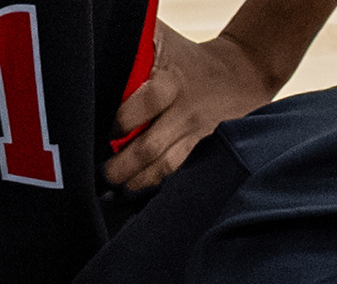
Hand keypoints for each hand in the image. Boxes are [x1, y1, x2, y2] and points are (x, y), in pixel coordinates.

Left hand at [103, 27, 281, 191]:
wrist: (235, 76)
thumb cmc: (188, 59)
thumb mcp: (164, 42)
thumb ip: (136, 46)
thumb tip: (101, 43)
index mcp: (174, 83)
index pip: (147, 103)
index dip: (122, 122)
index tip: (105, 130)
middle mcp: (184, 112)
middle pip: (151, 147)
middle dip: (122, 165)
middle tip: (101, 171)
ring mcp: (191, 134)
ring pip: (163, 167)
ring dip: (135, 181)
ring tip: (113, 186)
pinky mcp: (196, 148)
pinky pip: (173, 172)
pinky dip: (151, 183)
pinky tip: (133, 189)